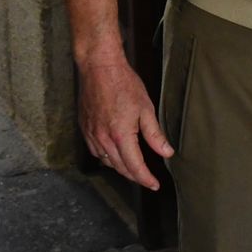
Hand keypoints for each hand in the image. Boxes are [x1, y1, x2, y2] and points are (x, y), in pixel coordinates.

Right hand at [77, 54, 172, 190]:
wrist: (99, 67)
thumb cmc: (122, 83)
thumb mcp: (145, 108)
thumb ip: (155, 134)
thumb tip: (166, 152)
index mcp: (120, 135)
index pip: (135, 166)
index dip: (146, 178)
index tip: (154, 184)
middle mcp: (103, 138)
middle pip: (120, 167)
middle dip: (135, 176)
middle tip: (147, 178)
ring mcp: (91, 134)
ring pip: (106, 161)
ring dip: (120, 168)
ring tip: (132, 168)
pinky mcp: (85, 128)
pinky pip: (95, 151)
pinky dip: (106, 157)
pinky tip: (113, 154)